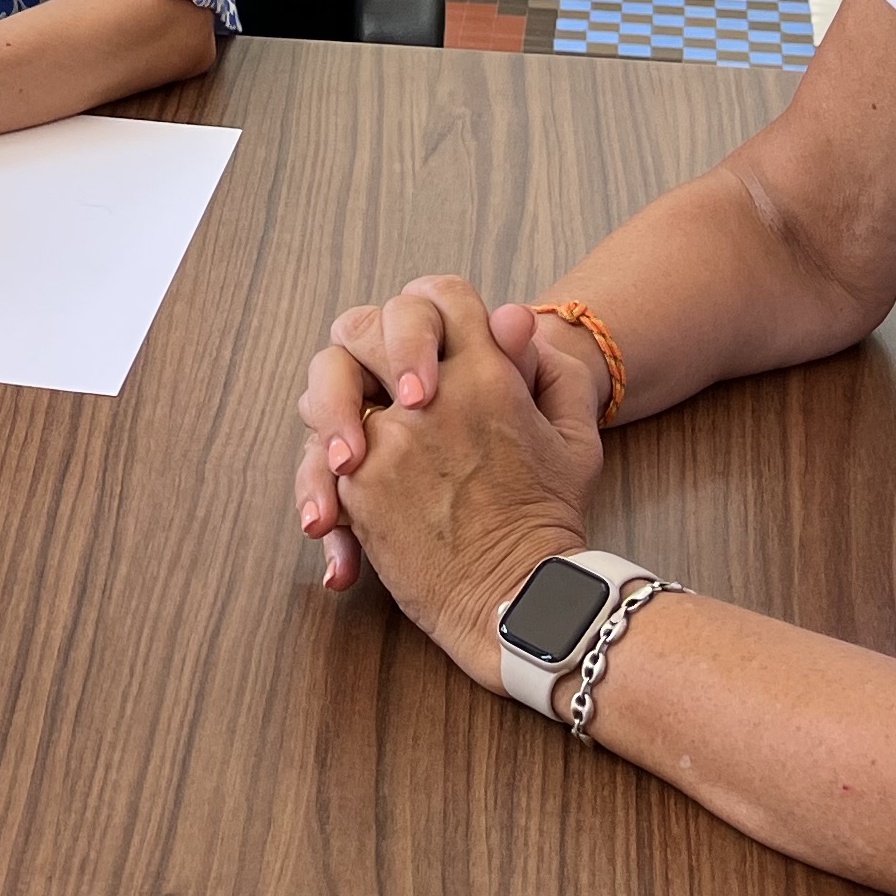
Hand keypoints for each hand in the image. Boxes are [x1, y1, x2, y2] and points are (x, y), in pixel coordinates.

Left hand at [292, 277, 601, 675]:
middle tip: (385, 383)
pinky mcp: (357, 487)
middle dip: (367, 346)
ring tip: (356, 443)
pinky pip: (320, 456)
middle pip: (364, 326)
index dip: (435, 311)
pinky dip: (326, 475)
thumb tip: (510, 317)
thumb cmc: (551, 520)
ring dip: (337, 406)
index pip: (443, 297)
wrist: (520, 599)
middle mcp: (430, 398)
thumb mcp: (575, 438)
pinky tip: (342, 493)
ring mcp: (387, 440)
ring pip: (329, 386)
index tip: (437, 344)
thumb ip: (548, 372)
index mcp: (487, 375)